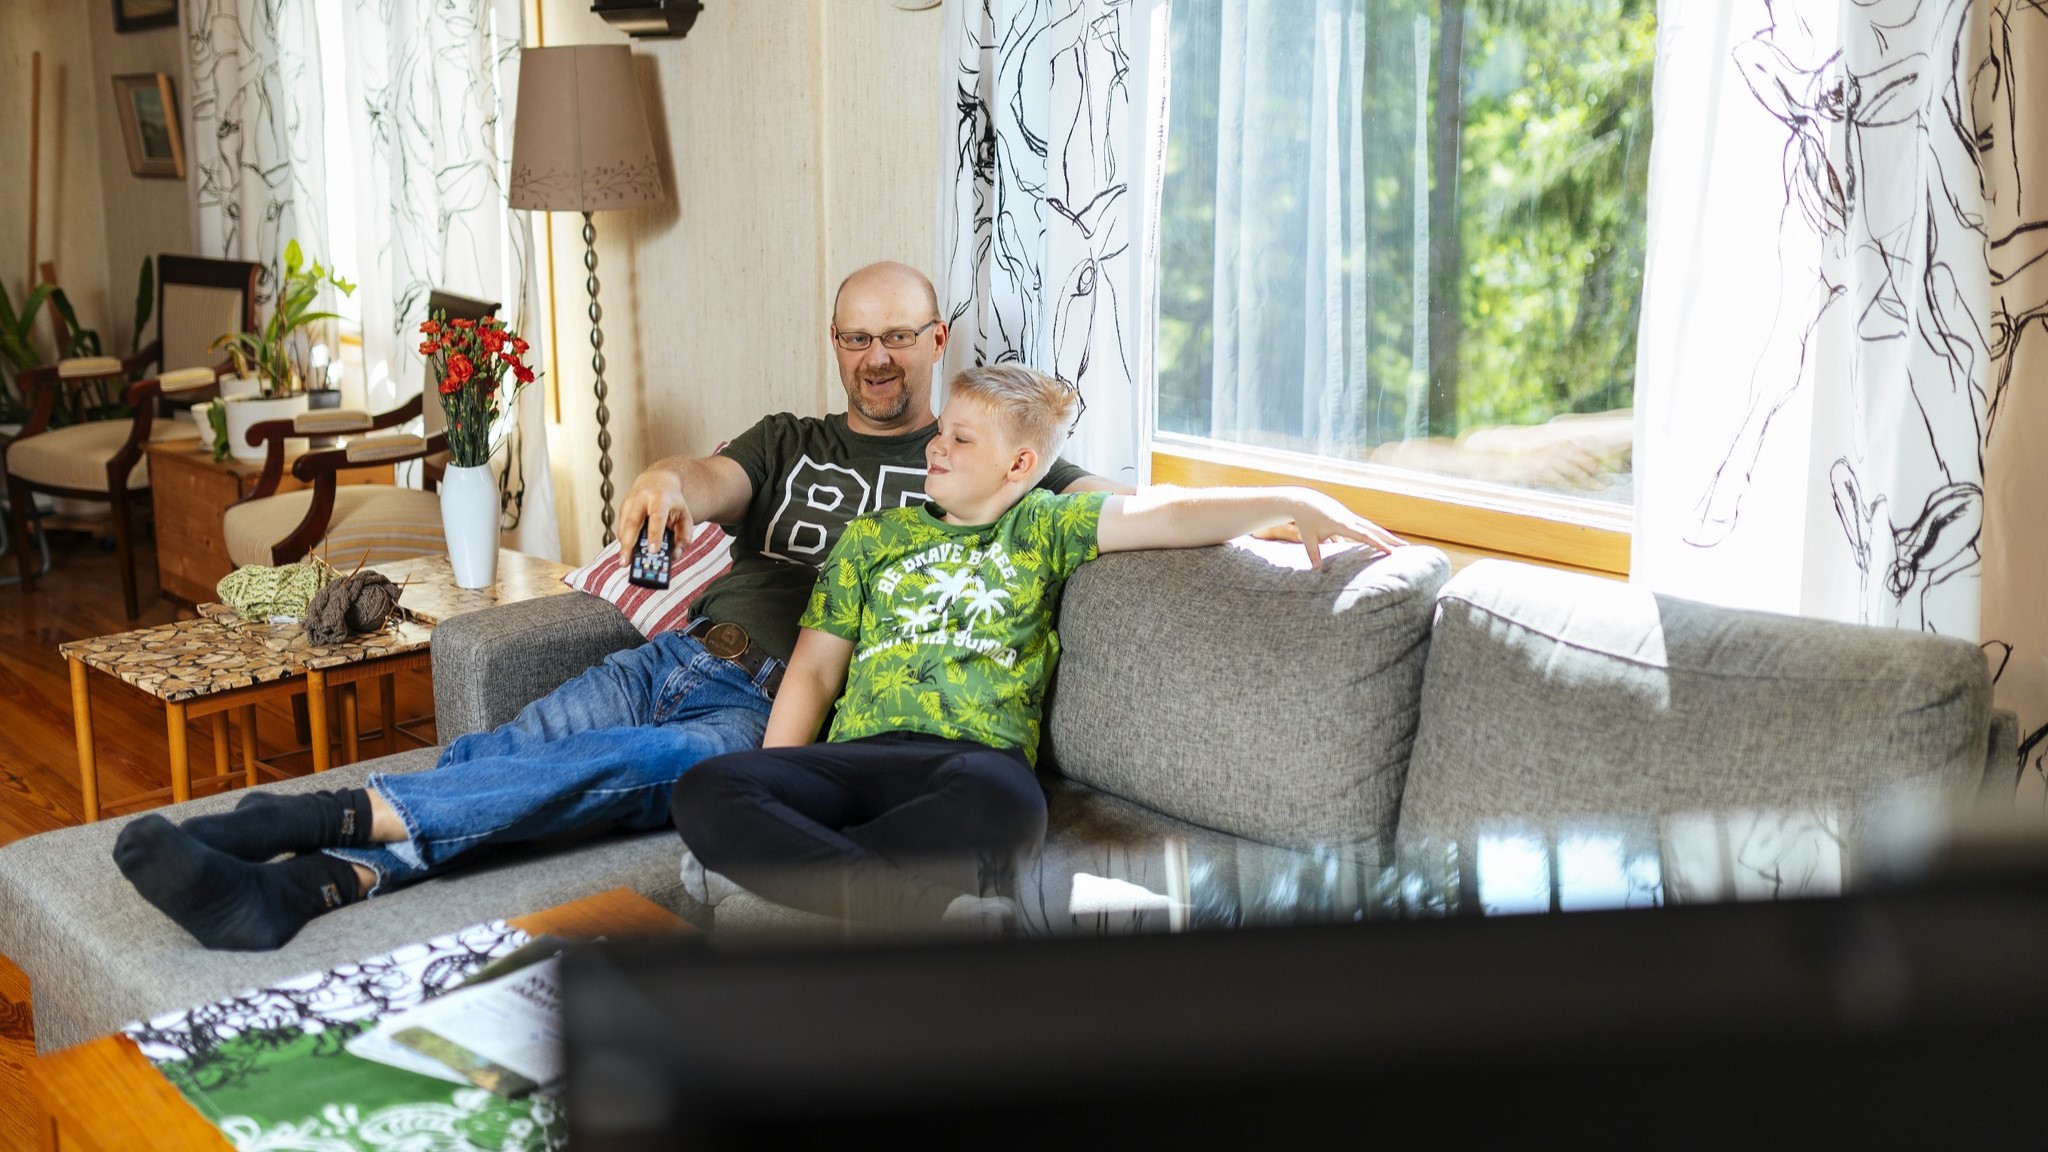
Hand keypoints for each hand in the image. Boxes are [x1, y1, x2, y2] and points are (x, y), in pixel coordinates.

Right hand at [616, 469, 692, 560]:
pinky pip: (621, 526)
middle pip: (633, 522)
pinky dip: (623, 540)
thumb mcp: (684, 516)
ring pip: (623, 525)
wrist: (657, 481)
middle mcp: (642, 498)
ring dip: (623, 545)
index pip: (657, 517)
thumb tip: (675, 555)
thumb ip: (684, 536)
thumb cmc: (672, 502)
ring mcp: (629, 502)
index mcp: (661, 498)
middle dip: (629, 543)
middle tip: (627, 561)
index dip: (654, 534)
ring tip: (624, 561)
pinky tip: (626, 550)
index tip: (652, 550)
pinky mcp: (622, 507)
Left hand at [1282, 489, 1404, 568]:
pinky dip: (1376, 533)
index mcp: (1341, 524)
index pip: (1363, 536)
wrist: (1304, 500)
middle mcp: (1349, 519)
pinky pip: (1365, 526)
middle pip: (1374, 530)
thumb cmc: (1306, 520)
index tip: (1390, 552)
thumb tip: (1316, 570)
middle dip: (1390, 539)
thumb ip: (1313, 553)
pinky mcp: (1349, 516)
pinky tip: (1384, 540)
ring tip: (1400, 545)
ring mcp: (1350, 516)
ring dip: (1385, 535)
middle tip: (1406, 548)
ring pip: (1372, 527)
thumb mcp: (1308, 538)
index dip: (1377, 544)